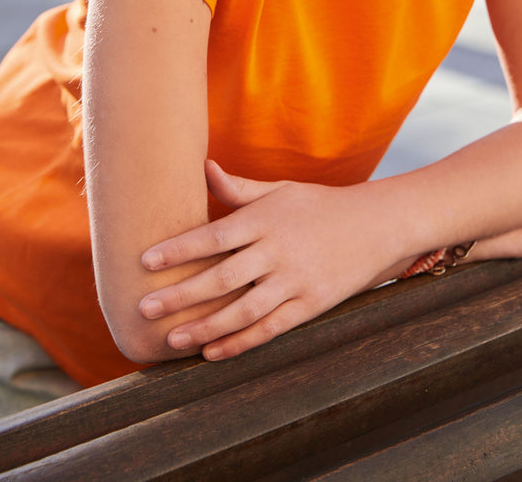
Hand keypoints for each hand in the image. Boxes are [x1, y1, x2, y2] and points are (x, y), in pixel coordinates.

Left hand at [138, 161, 390, 360]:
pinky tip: (213, 353)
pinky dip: (240, 343)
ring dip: (205, 328)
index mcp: (266, 218)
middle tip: (144, 309)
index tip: (145, 261)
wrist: (378, 225)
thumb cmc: (321, 205)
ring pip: (243, 310)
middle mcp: (278, 250)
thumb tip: (204, 167)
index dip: (179, 249)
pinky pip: (270, 329)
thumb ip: (240, 188)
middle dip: (181, 294)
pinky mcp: (311, 305)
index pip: (213, 235)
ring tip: (173, 341)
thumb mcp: (281, 190)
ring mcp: (295, 280)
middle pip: (222, 277)